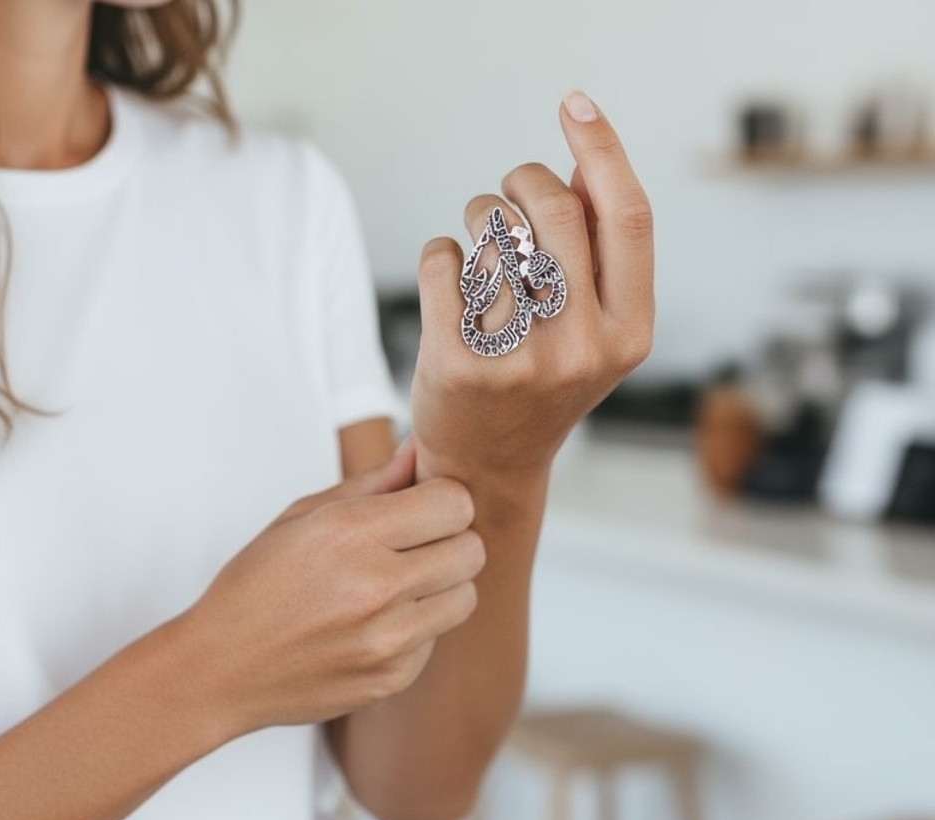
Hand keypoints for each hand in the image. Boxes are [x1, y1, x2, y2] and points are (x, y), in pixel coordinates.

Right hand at [176, 441, 485, 739]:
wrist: (220, 670)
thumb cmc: (256, 584)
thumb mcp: (302, 517)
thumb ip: (372, 483)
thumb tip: (419, 450)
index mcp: (351, 534)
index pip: (455, 502)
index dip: (443, 499)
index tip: (422, 507)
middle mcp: (376, 588)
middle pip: (472, 550)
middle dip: (450, 540)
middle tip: (416, 545)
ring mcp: (388, 640)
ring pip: (466, 596)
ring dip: (442, 586)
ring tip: (398, 585)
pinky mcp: (393, 678)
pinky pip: (437, 638)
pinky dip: (417, 627)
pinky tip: (373, 624)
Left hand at [410, 90, 654, 484]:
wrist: (484, 465)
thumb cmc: (540, 386)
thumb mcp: (593, 332)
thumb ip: (598, 256)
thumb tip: (582, 167)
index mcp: (629, 335)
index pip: (628, 217)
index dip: (603, 148)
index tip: (574, 104)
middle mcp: (582, 349)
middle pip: (552, 210)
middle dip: (521, 179)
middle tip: (505, 188)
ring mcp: (518, 359)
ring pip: (490, 230)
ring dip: (478, 215)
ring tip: (478, 241)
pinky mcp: (457, 362)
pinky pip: (442, 259)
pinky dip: (441, 253)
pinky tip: (449, 279)